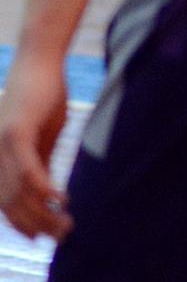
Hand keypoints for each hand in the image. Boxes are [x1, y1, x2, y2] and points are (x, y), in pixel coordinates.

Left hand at [0, 52, 71, 241]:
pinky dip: (44, 188)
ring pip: (19, 192)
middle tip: (62, 237)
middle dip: (37, 225)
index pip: (5, 202)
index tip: (44, 238)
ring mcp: (2, 146)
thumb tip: (49, 191)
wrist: (39, 61)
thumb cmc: (44, 95)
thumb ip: (42, 161)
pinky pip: (28, 170)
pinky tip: (61, 199)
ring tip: (66, 225)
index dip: (22, 223)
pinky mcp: (16, 133)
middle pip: (11, 203)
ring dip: (44, 213)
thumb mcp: (44, 135)